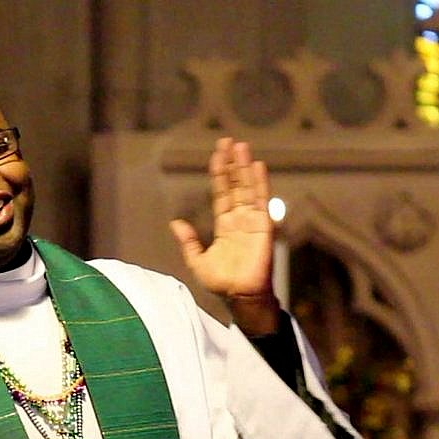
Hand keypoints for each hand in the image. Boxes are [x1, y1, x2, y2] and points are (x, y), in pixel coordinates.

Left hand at [169, 137, 278, 334]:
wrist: (240, 296)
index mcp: (225, 225)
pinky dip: (260, 183)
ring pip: (248, 188)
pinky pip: (261, 201)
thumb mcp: (198, 261)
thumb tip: (176, 223)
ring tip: (241, 146)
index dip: (220, 174)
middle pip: (236, 185)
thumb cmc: (222, 282)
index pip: (222, 193)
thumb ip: (189, 241)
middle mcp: (240, 219)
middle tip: (229, 141)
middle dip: (232, 163)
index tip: (217, 154)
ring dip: (245, 167)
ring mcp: (252, 220)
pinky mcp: (263, 226)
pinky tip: (258, 166)